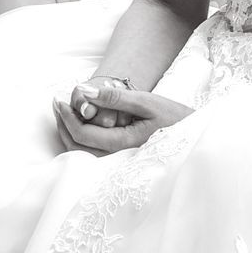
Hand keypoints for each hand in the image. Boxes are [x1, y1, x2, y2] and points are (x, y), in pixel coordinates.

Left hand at [51, 84, 192, 155]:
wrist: (195, 138)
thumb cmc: (175, 118)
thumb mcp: (147, 101)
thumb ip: (115, 97)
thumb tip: (84, 91)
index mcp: (123, 144)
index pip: (83, 133)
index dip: (67, 117)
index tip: (60, 99)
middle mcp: (118, 158)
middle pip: (77, 147)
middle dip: (62, 125)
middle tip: (56, 104)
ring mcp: (119, 162)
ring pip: (82, 154)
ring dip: (68, 133)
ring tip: (64, 112)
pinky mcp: (121, 161)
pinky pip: (93, 154)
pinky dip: (80, 140)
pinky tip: (81, 123)